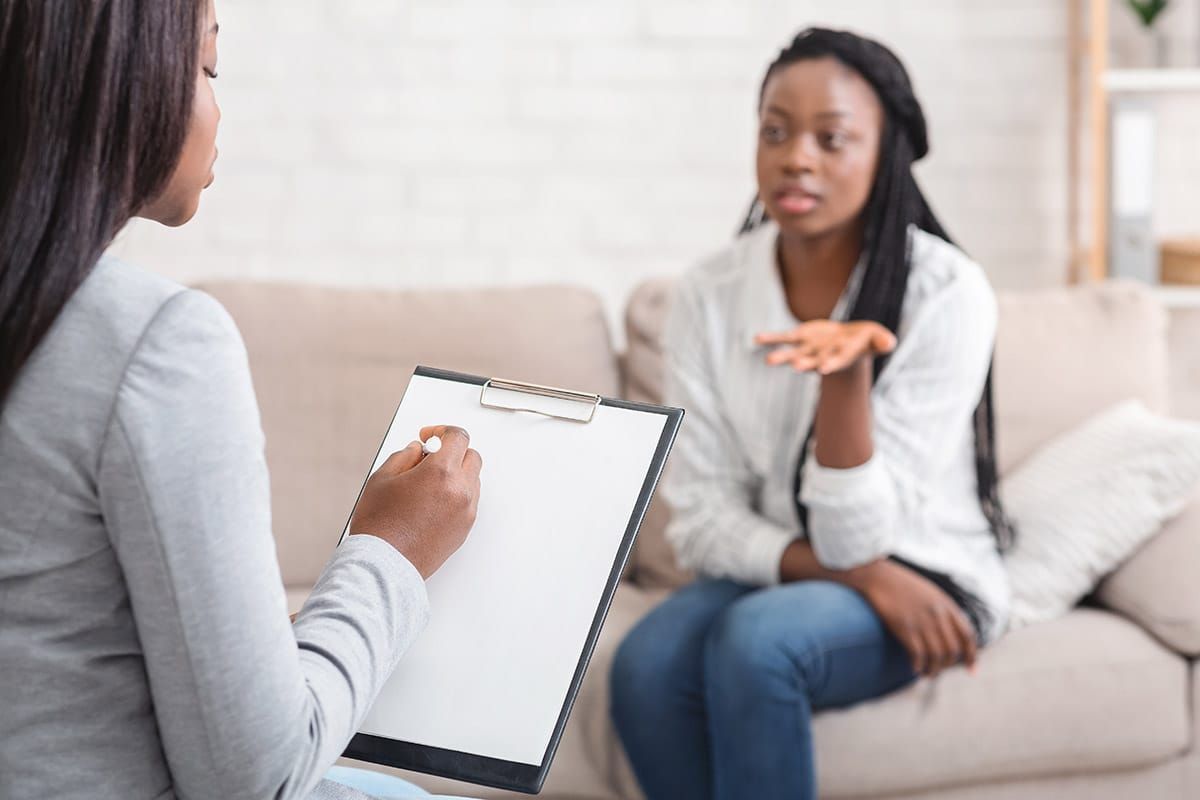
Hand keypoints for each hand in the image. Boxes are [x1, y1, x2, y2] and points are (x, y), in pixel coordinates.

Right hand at [348, 425, 482, 578]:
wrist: (384, 564)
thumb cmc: (380, 525)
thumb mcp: (383, 478)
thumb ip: (404, 456)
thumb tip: (417, 449)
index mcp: (441, 472)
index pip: (458, 437)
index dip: (442, 431)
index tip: (429, 437)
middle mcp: (461, 491)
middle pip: (471, 456)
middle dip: (452, 452)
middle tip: (429, 459)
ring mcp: (466, 512)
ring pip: (473, 480)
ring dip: (456, 474)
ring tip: (427, 484)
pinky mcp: (465, 529)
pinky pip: (469, 501)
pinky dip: (457, 494)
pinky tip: (433, 501)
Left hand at [755, 320, 896, 374]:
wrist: (850, 340)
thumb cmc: (867, 341)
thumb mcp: (878, 339)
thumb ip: (882, 342)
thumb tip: (890, 343)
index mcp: (840, 357)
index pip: (835, 362)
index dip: (830, 364)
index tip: (823, 368)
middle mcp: (822, 356)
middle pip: (812, 361)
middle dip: (804, 364)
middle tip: (794, 366)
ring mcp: (809, 348)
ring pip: (793, 353)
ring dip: (781, 357)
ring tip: (768, 360)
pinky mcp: (801, 337)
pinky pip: (783, 338)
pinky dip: (771, 339)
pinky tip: (757, 339)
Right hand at [860, 561, 977, 677]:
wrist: (878, 576)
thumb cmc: (900, 584)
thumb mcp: (928, 593)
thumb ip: (941, 611)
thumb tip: (948, 633)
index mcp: (946, 605)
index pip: (967, 636)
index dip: (972, 656)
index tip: (971, 671)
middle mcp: (938, 615)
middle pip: (952, 650)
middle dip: (948, 666)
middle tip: (938, 669)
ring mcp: (922, 622)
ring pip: (937, 657)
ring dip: (933, 670)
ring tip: (927, 673)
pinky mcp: (905, 628)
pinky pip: (919, 656)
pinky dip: (918, 666)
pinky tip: (914, 668)